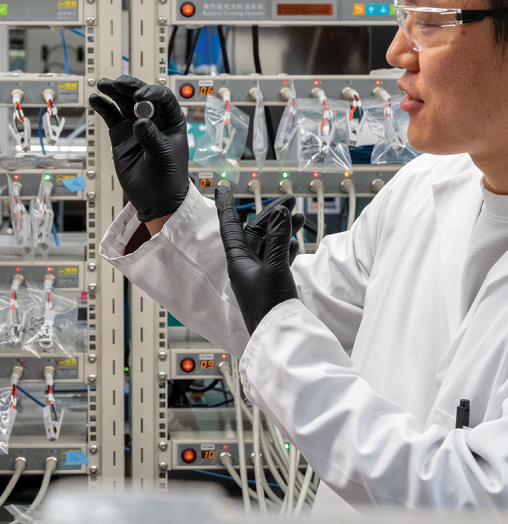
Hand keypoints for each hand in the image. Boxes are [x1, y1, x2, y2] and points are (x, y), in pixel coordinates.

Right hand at [88, 75, 188, 221]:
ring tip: (104, 85)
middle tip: (119, 83)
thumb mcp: (164, 156)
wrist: (156, 199)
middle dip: (130, 86)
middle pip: (140, 95)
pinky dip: (103, 107)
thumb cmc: (169, 177)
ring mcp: (135, 125)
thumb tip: (139, 121)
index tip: (140, 97)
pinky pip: (111, 116)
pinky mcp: (120, 134)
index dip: (151, 93)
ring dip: (113, 92)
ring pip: (123, 102)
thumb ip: (152, 137)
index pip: (163, 98)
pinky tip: (96, 99)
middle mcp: (153, 119)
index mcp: (171, 121)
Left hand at [216, 188, 299, 334]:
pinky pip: (276, 258)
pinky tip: (297, 242)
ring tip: (301, 217)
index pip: (230, 225)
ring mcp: (257, 274)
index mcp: (237, 260)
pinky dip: (286, 248)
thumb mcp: (276, 267)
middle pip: (256, 231)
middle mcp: (244, 265)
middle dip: (273, 214)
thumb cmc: (270, 306)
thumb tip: (280, 213)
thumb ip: (279, 238)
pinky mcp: (270, 283)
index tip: (221, 187)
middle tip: (291, 200)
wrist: (280, 336)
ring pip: (269, 244)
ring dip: (284, 229)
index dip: (226, 205)